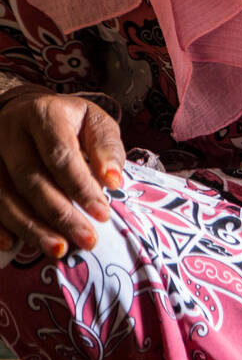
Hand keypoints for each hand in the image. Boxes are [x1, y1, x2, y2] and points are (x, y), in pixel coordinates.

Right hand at [0, 91, 125, 258]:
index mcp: (43, 114)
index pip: (61, 155)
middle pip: (31, 178)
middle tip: (86, 239)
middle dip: (60, 214)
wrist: (26, 110)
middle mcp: (10, 131)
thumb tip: (113, 180)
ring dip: (32, 227)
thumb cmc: (67, 121)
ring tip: (58, 249)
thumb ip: (106, 147)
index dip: (81, 187)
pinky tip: (13, 244)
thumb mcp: (93, 122)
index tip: (102, 214)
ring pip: (5, 195)